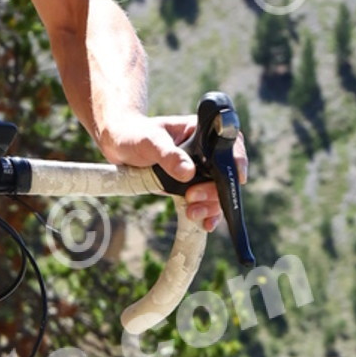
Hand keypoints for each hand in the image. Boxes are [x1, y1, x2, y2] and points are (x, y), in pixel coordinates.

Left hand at [96, 112, 247, 232]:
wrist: (118, 145)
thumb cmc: (134, 134)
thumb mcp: (150, 142)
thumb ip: (169, 155)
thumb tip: (188, 173)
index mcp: (201, 132)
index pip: (230, 144)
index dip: (237, 161)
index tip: (237, 177)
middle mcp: (204, 152)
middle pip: (224, 174)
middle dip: (214, 191)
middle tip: (192, 196)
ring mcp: (198, 170)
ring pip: (216, 192)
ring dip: (210, 206)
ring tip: (193, 212)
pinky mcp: (189, 185)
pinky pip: (205, 202)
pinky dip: (206, 214)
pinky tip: (204, 223)